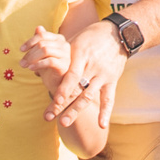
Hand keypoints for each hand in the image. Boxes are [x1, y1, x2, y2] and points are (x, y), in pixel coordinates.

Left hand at [19, 24, 71, 87]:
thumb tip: (38, 27)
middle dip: (29, 53)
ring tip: (25, 65)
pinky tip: (31, 68)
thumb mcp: (41, 53)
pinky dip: (38, 64)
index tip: (21, 50)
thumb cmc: (48, 67)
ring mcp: (66, 55)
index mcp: (59, 39)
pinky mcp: (64, 65)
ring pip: (45, 50)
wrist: (56, 83)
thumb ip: (40, 40)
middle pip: (42, 44)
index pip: (42, 35)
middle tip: (21, 63)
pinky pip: (50, 61)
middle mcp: (64, 45)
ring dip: (32, 58)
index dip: (30, 41)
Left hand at [48, 15, 126, 133]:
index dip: (63, 89)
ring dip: (75, 111)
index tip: (54, 101)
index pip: (72, 75)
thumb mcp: (76, 40)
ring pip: (88, 96)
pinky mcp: (112, 80)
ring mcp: (103, 75)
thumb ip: (61, 51)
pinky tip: (101, 125)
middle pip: (77, 90)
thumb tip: (40, 53)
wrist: (119, 34)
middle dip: (62, 105)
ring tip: (64, 123)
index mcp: (82, 55)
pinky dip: (105, 112)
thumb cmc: (92, 36)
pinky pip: (109, 99)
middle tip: (49, 117)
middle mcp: (93, 67)